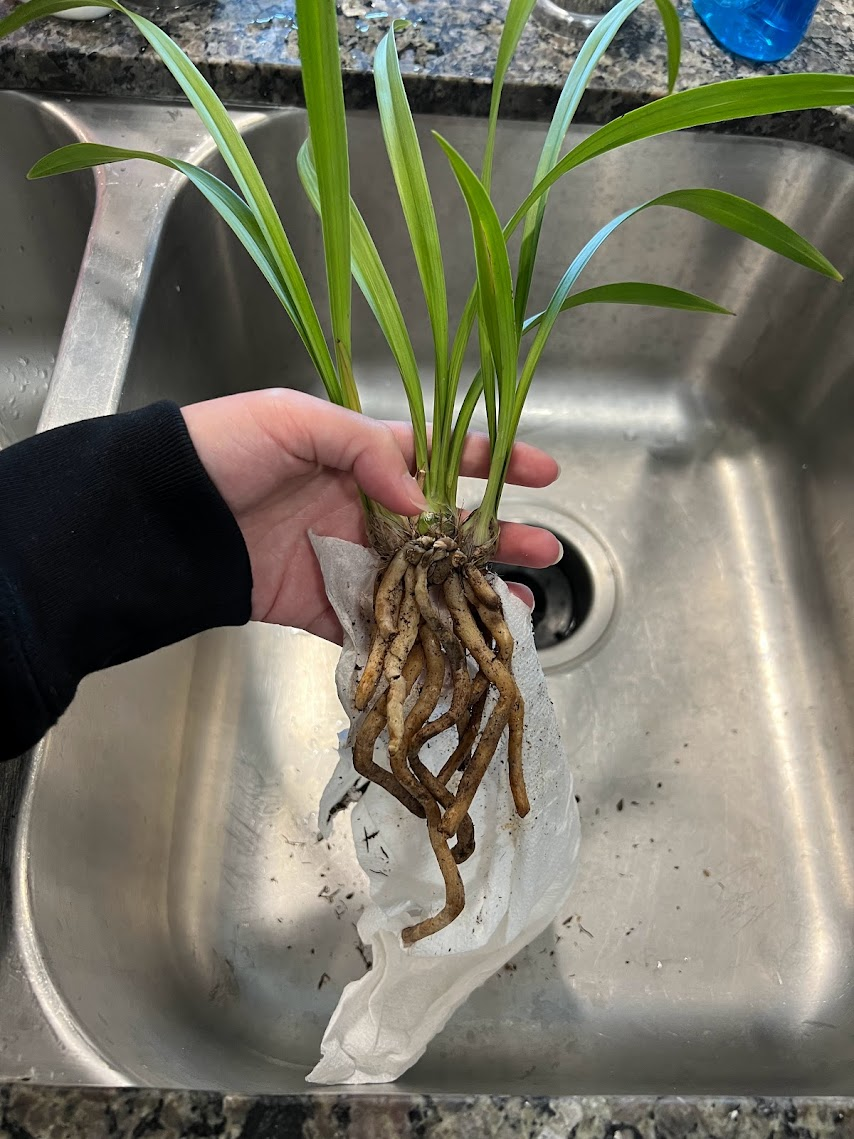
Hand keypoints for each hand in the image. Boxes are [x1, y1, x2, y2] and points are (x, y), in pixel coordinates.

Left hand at [183, 388, 561, 642]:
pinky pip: (377, 625)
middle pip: (447, 526)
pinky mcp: (322, 606)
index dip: (495, 461)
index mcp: (362, 456)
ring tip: (516, 606)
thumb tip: (424, 503)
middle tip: (545, 550)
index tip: (543, 471)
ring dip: (471, 593)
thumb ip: (366, 449)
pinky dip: (417, 638)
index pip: (443, 457)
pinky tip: (456, 646)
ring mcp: (348, 559)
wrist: (164, 513)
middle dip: (498, 536)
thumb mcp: (296, 420)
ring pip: (425, 580)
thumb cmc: (225, 450)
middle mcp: (364, 509)